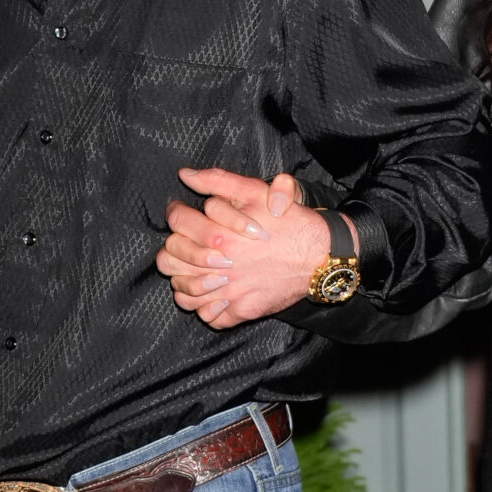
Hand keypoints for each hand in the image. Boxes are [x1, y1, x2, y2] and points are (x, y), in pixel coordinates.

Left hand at [155, 166, 345, 327]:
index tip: (181, 213)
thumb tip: (187, 174)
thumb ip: (219, 181)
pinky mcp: (242, 311)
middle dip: (174, 249)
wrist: (321, 258)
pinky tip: (209, 295)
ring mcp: (231, 293)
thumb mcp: (258, 193)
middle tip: (184, 243)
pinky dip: (202, 308)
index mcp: (222, 236)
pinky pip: (208, 316)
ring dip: (182, 279)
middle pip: (170, 260)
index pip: (177, 223)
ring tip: (192, 270)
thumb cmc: (292, 224)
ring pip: (183, 292)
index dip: (176, 214)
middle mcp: (222, 267)